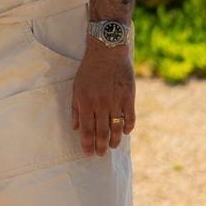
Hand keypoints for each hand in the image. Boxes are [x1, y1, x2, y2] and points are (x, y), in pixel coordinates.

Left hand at [70, 39, 135, 155]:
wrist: (107, 51)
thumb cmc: (89, 69)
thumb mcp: (77, 87)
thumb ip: (76, 108)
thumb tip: (75, 127)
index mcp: (86, 102)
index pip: (87, 130)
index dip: (87, 144)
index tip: (88, 153)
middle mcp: (101, 104)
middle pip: (102, 133)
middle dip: (101, 147)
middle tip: (101, 154)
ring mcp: (116, 101)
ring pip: (116, 128)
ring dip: (115, 140)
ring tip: (112, 146)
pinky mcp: (129, 97)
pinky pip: (130, 118)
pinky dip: (128, 127)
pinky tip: (125, 132)